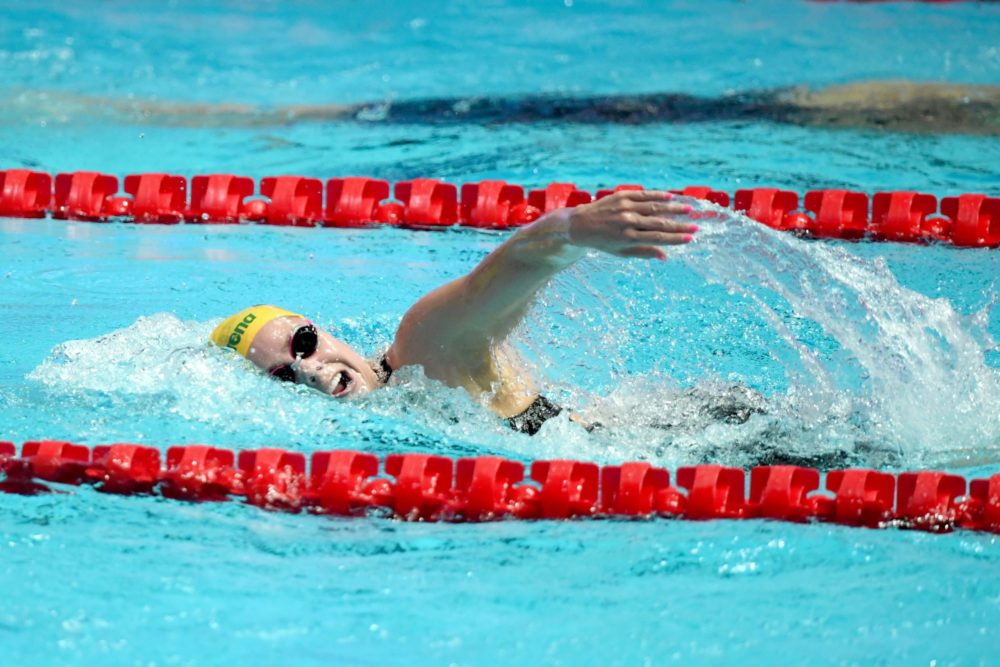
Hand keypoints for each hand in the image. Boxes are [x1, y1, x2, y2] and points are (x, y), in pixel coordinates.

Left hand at [567, 190, 696, 259]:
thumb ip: (643, 252)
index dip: (675, 239)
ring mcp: (625, 207)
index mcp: (628, 238)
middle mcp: (628, 222)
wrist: (580, 225)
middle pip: (659, 223)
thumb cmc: (602, 242)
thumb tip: (664, 256)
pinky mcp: (621, 196)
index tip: (690, 238)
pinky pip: (644, 195)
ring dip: (673, 209)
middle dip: (679, 225)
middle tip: (695, 226)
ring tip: (687, 210)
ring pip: (654, 207)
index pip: (657, 238)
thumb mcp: (621, 252)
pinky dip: (658, 196)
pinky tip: (670, 198)